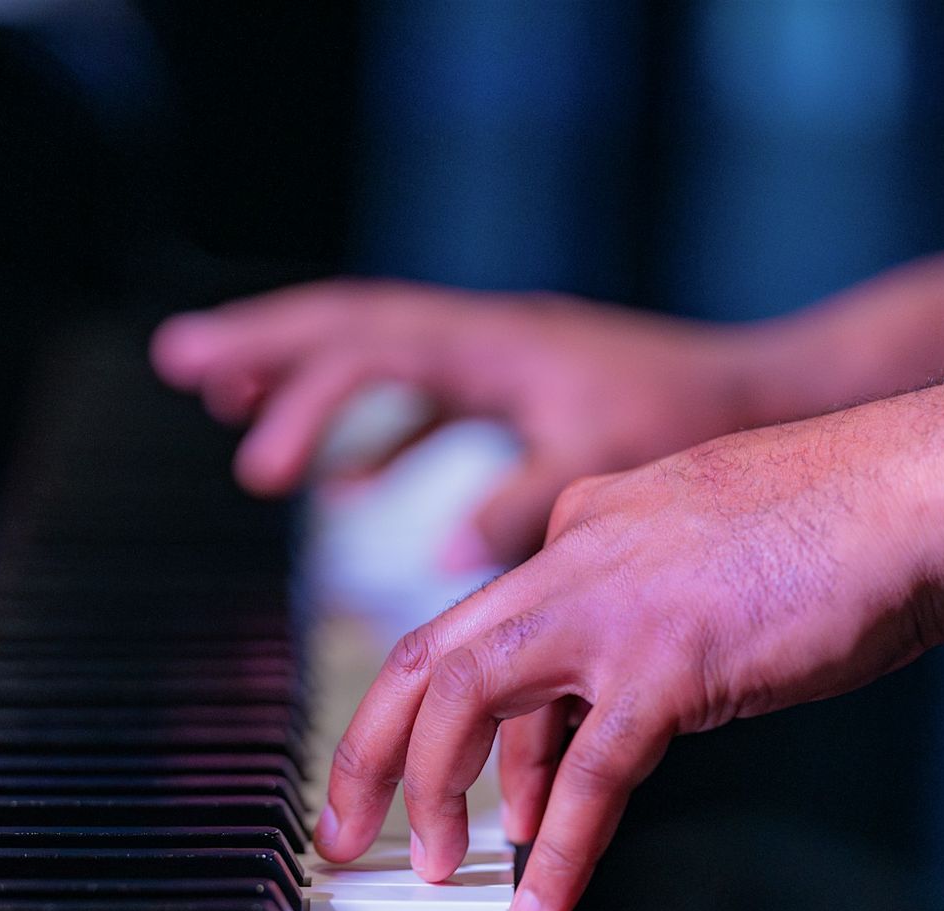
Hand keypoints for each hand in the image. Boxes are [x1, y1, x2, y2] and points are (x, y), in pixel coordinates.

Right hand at [150, 282, 754, 567]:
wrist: (762, 391)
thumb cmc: (692, 422)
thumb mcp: (602, 464)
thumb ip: (518, 507)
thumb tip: (442, 555)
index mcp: (495, 347)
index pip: (371, 353)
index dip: (304, 402)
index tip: (260, 469)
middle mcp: (486, 338)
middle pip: (349, 322)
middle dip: (262, 343)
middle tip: (181, 359)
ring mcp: (499, 358)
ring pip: (379, 351)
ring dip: (307, 375)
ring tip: (232, 403)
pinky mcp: (517, 388)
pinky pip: (425, 397)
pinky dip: (379, 432)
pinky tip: (352, 478)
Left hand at [313, 377, 943, 910]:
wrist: (933, 481)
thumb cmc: (835, 526)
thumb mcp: (697, 571)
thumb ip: (623, 641)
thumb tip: (570, 750)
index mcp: (581, 527)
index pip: (481, 635)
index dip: (451, 729)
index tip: (441, 793)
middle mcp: (577, 558)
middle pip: (424, 656)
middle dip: (369, 753)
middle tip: (346, 834)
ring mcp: (620, 606)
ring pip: (471, 701)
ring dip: (436, 794)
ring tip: (434, 871)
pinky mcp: (676, 660)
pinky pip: (594, 772)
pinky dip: (563, 847)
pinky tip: (543, 905)